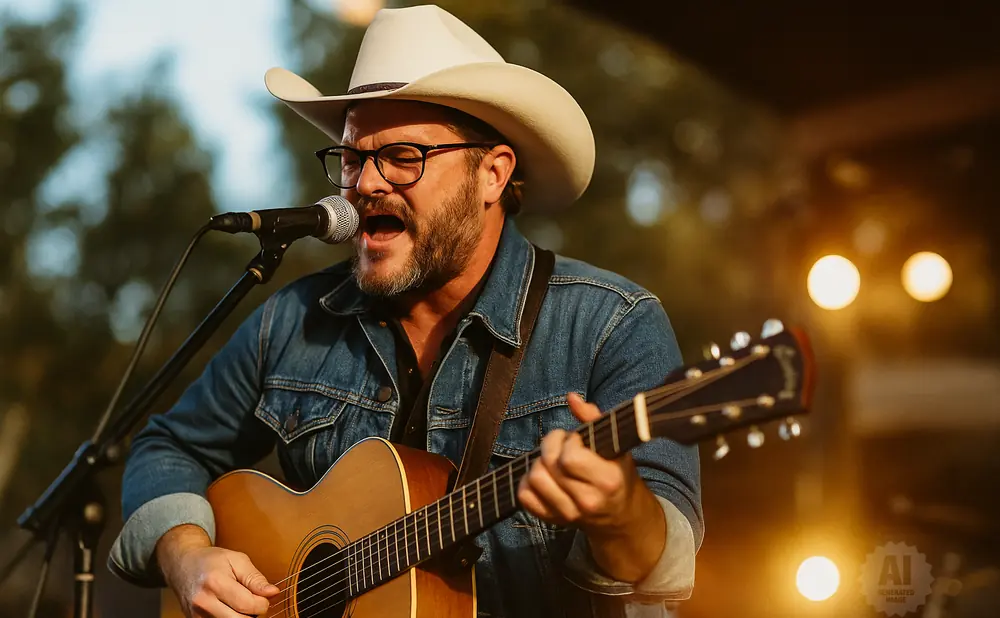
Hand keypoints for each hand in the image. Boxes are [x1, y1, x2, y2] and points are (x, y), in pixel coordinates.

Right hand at [157, 525, 278, 617]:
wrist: (183, 564)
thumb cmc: (211, 560)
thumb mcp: (237, 560)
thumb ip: (255, 578)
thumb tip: (272, 593)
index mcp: (216, 583)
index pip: (248, 605)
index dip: (263, 603)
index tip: (264, 596)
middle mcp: (204, 602)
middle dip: (253, 613)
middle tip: (253, 600)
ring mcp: (197, 615)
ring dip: (241, 617)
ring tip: (240, 602)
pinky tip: (229, 608)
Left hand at [517, 393, 645, 534]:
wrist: (621, 516)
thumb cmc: (617, 473)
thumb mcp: (614, 445)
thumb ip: (593, 418)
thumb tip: (571, 397)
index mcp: (607, 481)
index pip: (569, 457)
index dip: (568, 442)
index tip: (577, 440)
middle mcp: (587, 501)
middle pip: (546, 465)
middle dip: (551, 446)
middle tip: (563, 445)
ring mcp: (568, 514)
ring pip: (533, 479)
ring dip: (539, 463)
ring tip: (553, 460)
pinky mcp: (553, 520)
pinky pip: (524, 497)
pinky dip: (527, 483)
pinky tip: (544, 476)